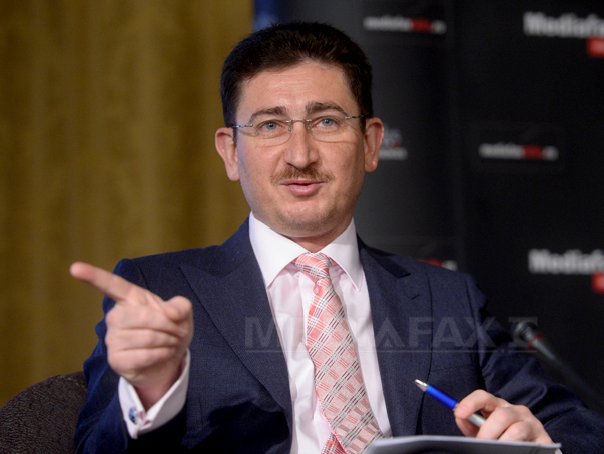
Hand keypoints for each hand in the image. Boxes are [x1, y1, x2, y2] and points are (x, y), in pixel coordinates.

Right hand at [70, 261, 192, 408]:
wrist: (169, 360)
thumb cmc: (171, 330)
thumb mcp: (181, 313)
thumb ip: (180, 306)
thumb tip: (170, 313)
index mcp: (130, 298)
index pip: (111, 285)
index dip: (94, 276)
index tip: (75, 268)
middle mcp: (116, 316)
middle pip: (141, 316)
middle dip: (166, 324)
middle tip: (177, 331)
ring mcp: (113, 339)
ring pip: (145, 337)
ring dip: (167, 340)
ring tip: (171, 342)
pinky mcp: (115, 360)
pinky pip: (143, 355)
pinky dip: (161, 354)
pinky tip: (164, 353)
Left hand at [454, 390, 553, 443]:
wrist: (532, 450)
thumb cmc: (502, 439)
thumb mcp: (485, 431)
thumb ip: (471, 425)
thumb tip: (460, 418)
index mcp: (498, 406)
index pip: (484, 396)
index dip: (470, 403)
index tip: (459, 413)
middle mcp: (516, 411)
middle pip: (501, 415)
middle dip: (487, 432)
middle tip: (480, 445)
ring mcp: (532, 424)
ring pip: (517, 430)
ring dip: (503, 442)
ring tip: (495, 450)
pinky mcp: (545, 440)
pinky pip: (530, 445)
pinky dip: (518, 449)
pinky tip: (511, 451)